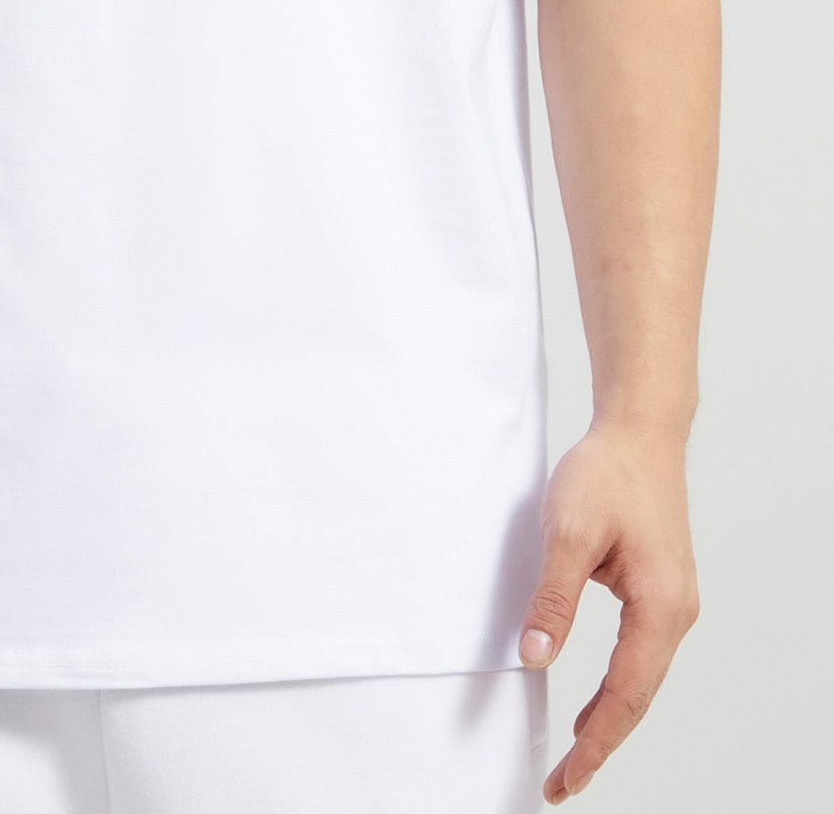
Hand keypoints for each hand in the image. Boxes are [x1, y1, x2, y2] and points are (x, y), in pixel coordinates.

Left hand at [518, 420, 699, 802]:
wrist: (640, 431)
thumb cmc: (608, 473)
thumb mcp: (569, 532)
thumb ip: (553, 599)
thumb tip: (534, 659)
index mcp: (659, 605)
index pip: (625, 695)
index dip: (595, 744)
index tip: (566, 779)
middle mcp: (676, 612)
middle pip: (639, 697)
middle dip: (602, 744)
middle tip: (563, 782)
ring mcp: (673, 602)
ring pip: (642, 678)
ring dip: (610, 717)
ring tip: (576, 754)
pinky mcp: (660, 590)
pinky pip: (641, 654)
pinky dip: (619, 686)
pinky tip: (597, 701)